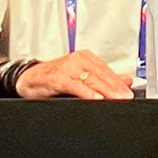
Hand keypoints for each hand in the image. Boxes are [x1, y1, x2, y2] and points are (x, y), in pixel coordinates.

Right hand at [15, 50, 133, 98]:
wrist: (29, 78)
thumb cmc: (55, 77)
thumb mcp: (81, 76)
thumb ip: (103, 78)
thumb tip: (127, 80)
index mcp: (86, 58)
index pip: (107, 71)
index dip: (119, 83)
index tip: (129, 93)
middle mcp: (78, 60)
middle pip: (101, 75)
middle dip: (115, 88)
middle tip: (126, 98)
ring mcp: (67, 67)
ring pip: (90, 79)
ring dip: (105, 90)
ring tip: (115, 99)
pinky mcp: (57, 77)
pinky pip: (74, 85)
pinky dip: (86, 92)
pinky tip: (95, 98)